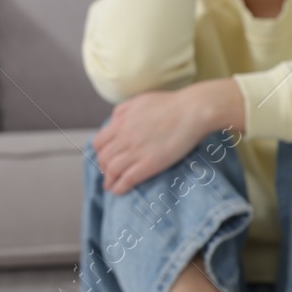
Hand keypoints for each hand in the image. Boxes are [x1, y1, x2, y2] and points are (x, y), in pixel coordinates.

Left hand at [93, 80, 243, 193]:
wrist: (192, 111)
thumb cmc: (171, 104)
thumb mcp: (140, 100)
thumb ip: (122, 110)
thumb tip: (113, 122)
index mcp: (121, 122)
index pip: (99, 143)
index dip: (100, 153)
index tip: (106, 158)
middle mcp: (124, 138)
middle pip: (103, 158)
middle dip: (104, 168)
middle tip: (109, 174)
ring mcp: (136, 151)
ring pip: (112, 170)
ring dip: (109, 181)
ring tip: (112, 186)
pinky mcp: (149, 163)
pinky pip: (127, 179)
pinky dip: (119, 188)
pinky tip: (119, 191)